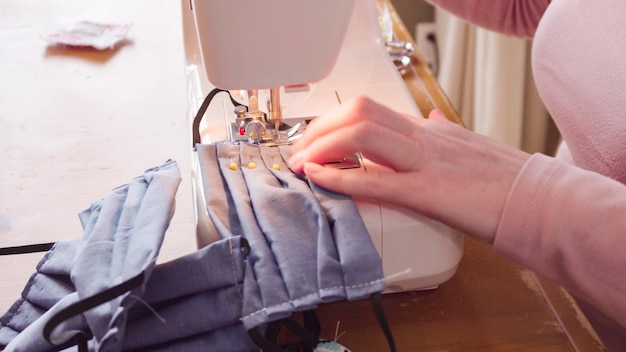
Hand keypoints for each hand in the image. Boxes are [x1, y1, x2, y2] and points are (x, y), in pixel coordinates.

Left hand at [288, 96, 529, 242]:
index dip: (333, 120)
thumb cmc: (504, 180)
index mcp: (428, 130)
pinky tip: (318, 176)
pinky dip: (339, 177)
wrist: (537, 200)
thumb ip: (441, 132)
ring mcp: (425, 162)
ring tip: (300, 163)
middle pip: (359, 112)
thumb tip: (427, 118)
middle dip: (320, 128)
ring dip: (322, 145)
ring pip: (362, 135)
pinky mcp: (429, 193)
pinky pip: (375, 180)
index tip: (314, 138)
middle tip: (299, 150)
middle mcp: (423, 137)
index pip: (370, 110)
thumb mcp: (468, 145)